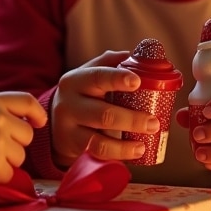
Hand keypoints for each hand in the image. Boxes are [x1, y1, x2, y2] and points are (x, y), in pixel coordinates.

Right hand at [50, 51, 161, 165]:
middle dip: (131, 119)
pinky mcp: (73, 148)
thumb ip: (113, 63)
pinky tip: (135, 153)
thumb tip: (143, 55)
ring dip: (125, 145)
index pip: (97, 77)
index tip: (137, 82)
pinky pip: (97, 154)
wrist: (57, 122)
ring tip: (143, 144)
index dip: (118, 79)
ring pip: (98, 140)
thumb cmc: (85, 94)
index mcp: (76, 80)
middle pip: (102, 113)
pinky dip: (118, 155)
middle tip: (154, 122)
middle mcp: (68, 103)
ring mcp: (69, 128)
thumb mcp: (92, 74)